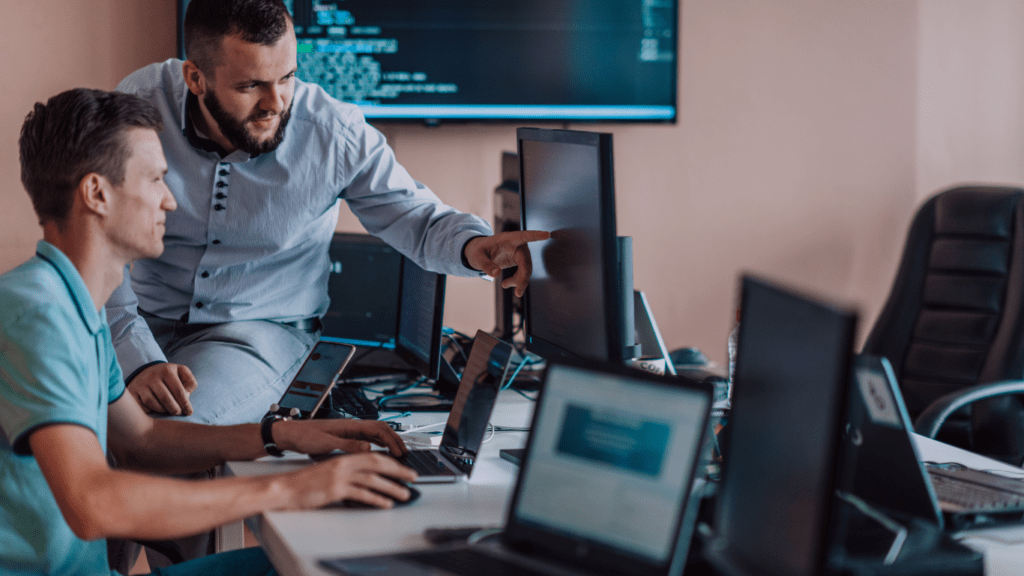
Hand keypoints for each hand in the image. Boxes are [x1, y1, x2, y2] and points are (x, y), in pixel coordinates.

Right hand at [127, 363, 197, 415]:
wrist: (145, 371)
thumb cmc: (168, 375)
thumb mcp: (181, 372)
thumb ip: (190, 382)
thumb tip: (187, 396)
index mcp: (166, 370)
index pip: (179, 391)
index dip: (185, 404)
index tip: (189, 412)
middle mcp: (152, 376)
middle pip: (166, 399)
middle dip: (175, 409)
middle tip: (178, 412)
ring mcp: (140, 384)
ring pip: (152, 404)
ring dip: (162, 410)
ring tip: (167, 410)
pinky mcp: (132, 392)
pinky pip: (141, 407)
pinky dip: (149, 411)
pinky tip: (154, 410)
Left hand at [274, 419, 408, 457]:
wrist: (291, 435)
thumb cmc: (305, 436)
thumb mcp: (326, 443)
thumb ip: (348, 445)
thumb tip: (368, 448)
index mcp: (350, 426)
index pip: (379, 429)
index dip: (393, 440)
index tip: (400, 453)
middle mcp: (352, 427)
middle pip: (381, 430)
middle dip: (395, 441)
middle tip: (404, 455)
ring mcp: (349, 432)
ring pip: (375, 435)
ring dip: (388, 443)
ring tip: (396, 455)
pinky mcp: (345, 438)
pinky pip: (367, 440)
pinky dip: (378, 446)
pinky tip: (379, 454)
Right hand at [287, 452, 417, 508]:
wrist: (286, 488)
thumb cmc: (306, 482)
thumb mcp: (330, 471)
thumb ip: (349, 471)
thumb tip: (368, 479)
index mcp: (344, 457)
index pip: (374, 456)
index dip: (391, 461)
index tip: (404, 467)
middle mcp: (344, 464)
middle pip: (378, 463)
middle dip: (398, 470)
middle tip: (413, 477)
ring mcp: (340, 476)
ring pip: (373, 479)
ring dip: (392, 487)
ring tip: (404, 494)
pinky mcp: (335, 489)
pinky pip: (361, 494)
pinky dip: (376, 499)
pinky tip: (386, 503)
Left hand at [464, 230, 550, 296]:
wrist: (478, 253)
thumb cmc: (477, 251)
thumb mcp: (476, 257)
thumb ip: (485, 265)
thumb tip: (496, 274)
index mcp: (506, 239)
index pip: (523, 236)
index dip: (535, 235)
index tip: (546, 234)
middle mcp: (516, 244)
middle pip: (526, 260)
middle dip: (523, 277)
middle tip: (518, 293)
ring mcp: (519, 252)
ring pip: (526, 268)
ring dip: (519, 280)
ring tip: (505, 285)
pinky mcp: (519, 260)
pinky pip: (523, 272)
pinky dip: (517, 280)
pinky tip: (506, 284)